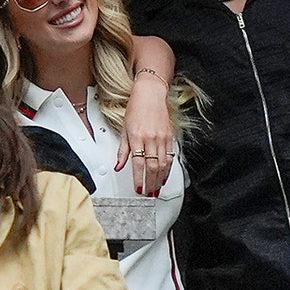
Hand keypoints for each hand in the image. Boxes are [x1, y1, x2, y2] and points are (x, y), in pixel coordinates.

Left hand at [117, 72, 174, 196]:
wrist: (150, 94)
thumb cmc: (136, 109)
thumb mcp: (124, 129)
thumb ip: (122, 150)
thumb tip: (119, 166)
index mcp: (137, 137)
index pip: (138, 164)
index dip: (139, 179)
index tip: (138, 189)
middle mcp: (151, 138)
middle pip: (152, 167)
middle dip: (151, 183)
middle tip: (149, 194)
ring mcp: (162, 138)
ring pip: (163, 164)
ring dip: (159, 179)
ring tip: (156, 189)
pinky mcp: (169, 136)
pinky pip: (170, 157)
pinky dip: (168, 169)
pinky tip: (165, 176)